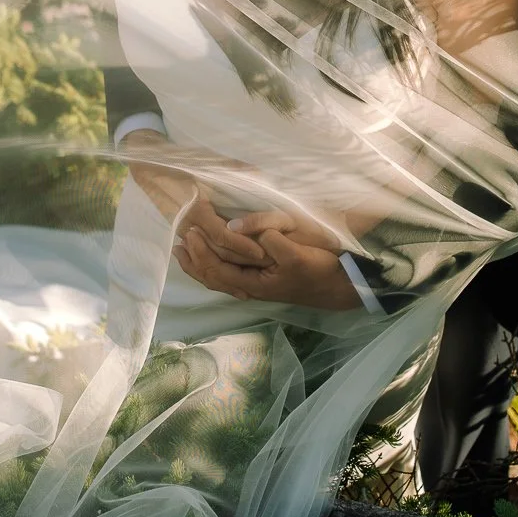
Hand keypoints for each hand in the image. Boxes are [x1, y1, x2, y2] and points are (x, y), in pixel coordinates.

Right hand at [120, 134, 268, 264]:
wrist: (152, 165)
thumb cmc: (182, 162)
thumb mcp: (209, 162)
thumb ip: (234, 169)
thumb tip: (258, 175)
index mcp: (196, 209)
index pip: (222, 235)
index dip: (242, 245)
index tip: (261, 253)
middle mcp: (188, 225)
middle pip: (217, 252)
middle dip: (241, 262)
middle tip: (265, 267)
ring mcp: (182, 231)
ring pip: (208, 258)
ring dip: (229, 269)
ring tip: (252, 279)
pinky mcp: (182, 233)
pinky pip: (200, 254)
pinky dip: (215, 266)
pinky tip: (231, 276)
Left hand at [173, 212, 362, 309]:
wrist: (339, 286)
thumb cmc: (317, 270)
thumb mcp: (295, 255)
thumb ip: (269, 241)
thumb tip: (238, 228)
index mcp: (253, 284)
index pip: (216, 269)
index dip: (200, 252)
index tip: (190, 232)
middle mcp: (249, 288)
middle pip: (211, 277)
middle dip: (192, 260)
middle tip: (177, 239)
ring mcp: (254, 286)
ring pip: (217, 279)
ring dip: (198, 264)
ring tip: (183, 250)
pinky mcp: (260, 281)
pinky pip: (227, 276)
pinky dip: (211, 267)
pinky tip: (208, 258)